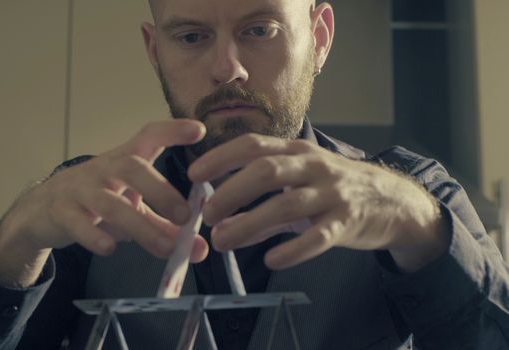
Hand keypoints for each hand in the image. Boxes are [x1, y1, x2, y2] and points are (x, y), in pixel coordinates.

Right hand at [0, 120, 210, 287]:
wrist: (41, 210)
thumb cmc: (99, 202)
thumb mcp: (134, 209)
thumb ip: (167, 227)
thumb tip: (201, 249)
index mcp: (125, 160)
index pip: (148, 136)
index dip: (172, 131)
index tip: (199, 130)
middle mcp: (104, 169)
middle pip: (132, 168)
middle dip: (161, 191)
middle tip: (185, 217)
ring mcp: (80, 189)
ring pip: (110, 203)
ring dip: (141, 226)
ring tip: (166, 249)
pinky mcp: (61, 213)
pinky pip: (77, 223)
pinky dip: (94, 235)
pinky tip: (110, 249)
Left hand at [188, 134, 447, 271]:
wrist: (394, 201)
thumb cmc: (336, 188)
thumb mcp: (301, 184)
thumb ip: (263, 203)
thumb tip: (224, 224)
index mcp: (297, 151)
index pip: (253, 145)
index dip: (221, 157)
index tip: (194, 174)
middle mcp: (314, 166)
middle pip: (266, 171)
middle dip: (231, 191)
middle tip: (205, 214)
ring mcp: (332, 193)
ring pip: (287, 205)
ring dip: (250, 223)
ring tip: (223, 241)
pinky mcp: (348, 222)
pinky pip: (318, 237)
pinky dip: (293, 249)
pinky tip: (271, 260)